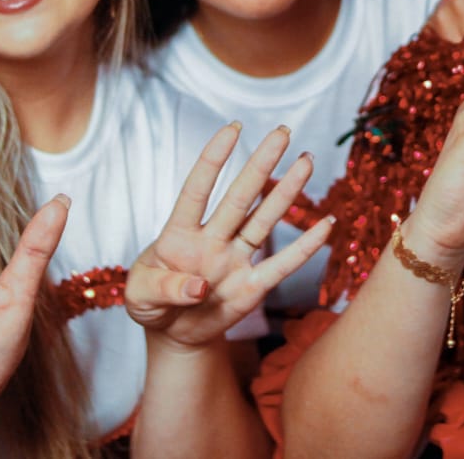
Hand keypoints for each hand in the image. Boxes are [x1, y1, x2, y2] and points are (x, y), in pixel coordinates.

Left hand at [125, 124, 331, 349]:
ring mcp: (234, 261)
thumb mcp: (139, 298)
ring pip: (263, 222)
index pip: (196, 190)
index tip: (233, 129)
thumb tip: (199, 287)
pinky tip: (325, 225)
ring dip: (285, 193)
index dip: (213, 160)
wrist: (173, 334)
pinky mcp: (252, 288)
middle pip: (239, 198)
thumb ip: (163, 289)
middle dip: (261, 165)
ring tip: (306, 162)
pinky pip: (282, 266)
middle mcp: (212, 240)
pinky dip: (305, 248)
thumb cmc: (149, 305)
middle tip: (283, 132)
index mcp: (178, 235)